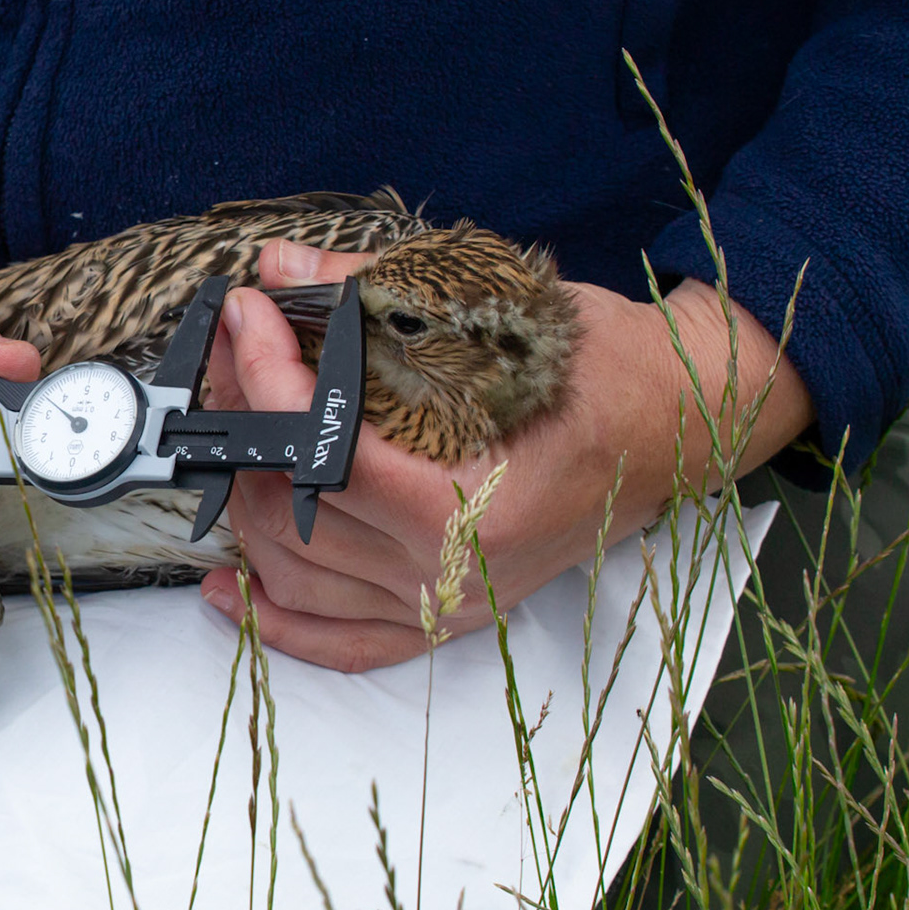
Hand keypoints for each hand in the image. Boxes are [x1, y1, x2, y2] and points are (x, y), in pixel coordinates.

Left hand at [198, 238, 814, 671]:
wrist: (681, 423)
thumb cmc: (606, 369)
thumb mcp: (499, 310)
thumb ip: (377, 291)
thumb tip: (279, 266)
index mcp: (474, 503)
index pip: (323, 450)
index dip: (267, 376)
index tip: (248, 313)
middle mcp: (454, 573)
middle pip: (293, 509)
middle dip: (243, 418)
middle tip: (234, 351)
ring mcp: (446, 605)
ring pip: (295, 572)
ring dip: (242, 496)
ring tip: (233, 423)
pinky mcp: (443, 618)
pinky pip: (340, 643)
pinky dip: (276, 620)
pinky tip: (227, 589)